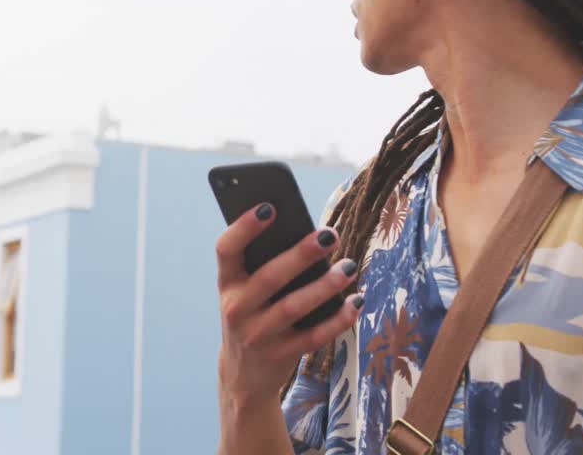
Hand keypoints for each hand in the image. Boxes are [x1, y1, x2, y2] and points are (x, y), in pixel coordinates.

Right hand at [215, 203, 362, 406]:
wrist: (243, 375)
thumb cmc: (253, 314)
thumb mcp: (245, 291)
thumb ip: (264, 264)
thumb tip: (308, 233)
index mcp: (227, 283)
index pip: (226, 249)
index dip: (244, 227)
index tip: (269, 207)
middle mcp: (237, 309)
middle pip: (269, 277)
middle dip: (301, 254)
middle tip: (330, 235)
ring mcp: (257, 335)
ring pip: (293, 307)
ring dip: (324, 286)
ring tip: (349, 267)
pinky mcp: (281, 356)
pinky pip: (314, 337)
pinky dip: (337, 320)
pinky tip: (356, 302)